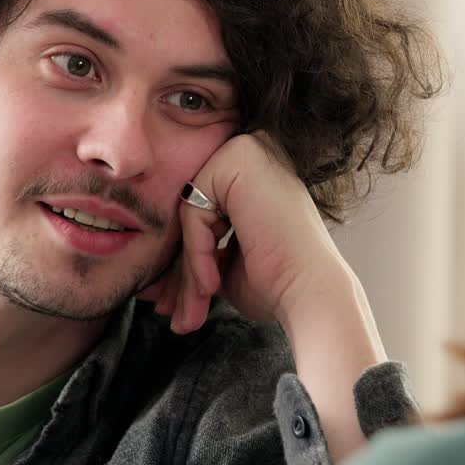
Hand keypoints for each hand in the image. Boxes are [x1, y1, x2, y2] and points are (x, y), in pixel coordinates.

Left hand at [140, 131, 349, 333]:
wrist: (310, 293)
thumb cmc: (278, 283)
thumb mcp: (227, 264)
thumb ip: (196, 254)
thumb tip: (153, 280)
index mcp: (256, 174)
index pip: (203, 212)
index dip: (189, 262)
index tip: (179, 304)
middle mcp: (254, 152)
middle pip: (194, 212)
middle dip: (181, 270)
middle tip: (175, 314)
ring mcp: (247, 150)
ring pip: (190, 213)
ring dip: (188, 269)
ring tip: (193, 312)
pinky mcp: (237, 159)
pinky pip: (193, 211)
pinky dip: (196, 253)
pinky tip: (213, 284)